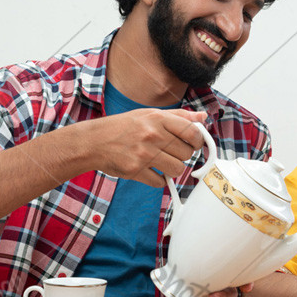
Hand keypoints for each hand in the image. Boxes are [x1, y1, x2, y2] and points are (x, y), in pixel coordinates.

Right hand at [87, 109, 206, 186]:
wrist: (94, 141)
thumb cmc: (123, 127)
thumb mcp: (149, 114)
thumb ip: (178, 116)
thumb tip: (202, 117)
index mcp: (158, 119)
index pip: (192, 132)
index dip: (198, 140)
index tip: (193, 143)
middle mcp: (152, 135)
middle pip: (187, 153)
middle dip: (182, 156)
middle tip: (172, 152)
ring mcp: (144, 154)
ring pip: (177, 170)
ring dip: (172, 169)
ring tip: (162, 163)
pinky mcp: (136, 171)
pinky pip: (160, 182)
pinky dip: (159, 180)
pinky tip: (150, 171)